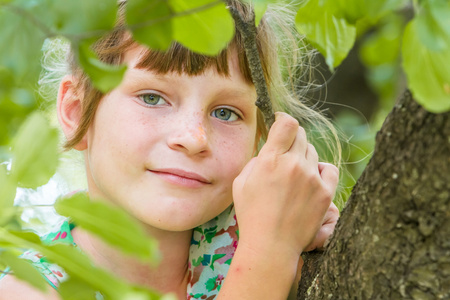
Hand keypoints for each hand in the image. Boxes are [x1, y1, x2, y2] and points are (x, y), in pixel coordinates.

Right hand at [233, 112, 338, 258]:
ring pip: (312, 151)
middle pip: (301, 135)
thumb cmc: (251, 215)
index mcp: (270, 160)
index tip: (281, 122)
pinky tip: (311, 176)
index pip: (287, 124)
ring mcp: (311, 178)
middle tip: (285, 151)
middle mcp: (293, 165)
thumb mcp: (241, 182)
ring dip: (303, 156)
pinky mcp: (325, 192)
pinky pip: (328, 169)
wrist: (271, 245)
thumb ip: (257, 160)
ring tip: (294, 173)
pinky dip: (320, 169)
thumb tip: (271, 150)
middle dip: (292, 139)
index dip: (284, 119)